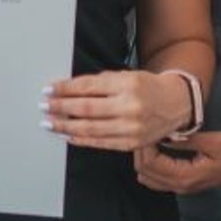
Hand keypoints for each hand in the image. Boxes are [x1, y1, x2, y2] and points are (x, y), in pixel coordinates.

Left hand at [45, 70, 192, 150]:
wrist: (176, 104)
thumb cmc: (148, 87)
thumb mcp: (127, 76)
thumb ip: (100, 83)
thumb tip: (68, 90)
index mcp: (128, 85)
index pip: (88, 87)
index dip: (65, 89)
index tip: (49, 89)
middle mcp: (130, 107)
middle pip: (85, 108)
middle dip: (60, 108)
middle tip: (44, 106)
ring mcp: (130, 128)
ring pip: (89, 129)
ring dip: (65, 126)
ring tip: (50, 123)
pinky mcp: (130, 144)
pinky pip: (99, 142)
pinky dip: (80, 139)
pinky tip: (68, 135)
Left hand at [133, 131, 220, 193]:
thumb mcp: (213, 141)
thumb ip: (186, 139)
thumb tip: (163, 133)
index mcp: (186, 176)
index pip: (151, 164)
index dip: (145, 145)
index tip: (148, 127)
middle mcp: (180, 186)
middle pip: (144, 172)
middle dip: (141, 152)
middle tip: (146, 130)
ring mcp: (182, 187)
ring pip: (148, 178)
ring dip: (145, 159)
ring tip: (152, 139)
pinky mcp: (185, 184)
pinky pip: (158, 179)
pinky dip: (152, 166)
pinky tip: (159, 149)